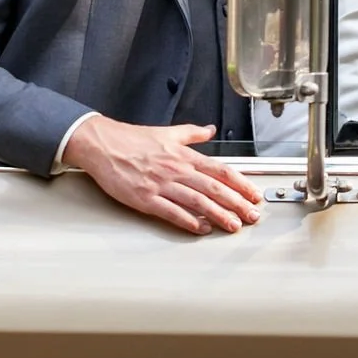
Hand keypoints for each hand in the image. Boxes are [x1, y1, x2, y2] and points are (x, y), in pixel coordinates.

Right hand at [61, 117, 263, 236]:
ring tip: (233, 225)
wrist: (104, 145)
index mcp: (184, 155)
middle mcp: (177, 170)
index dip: (241, 184)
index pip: (221, 170)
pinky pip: (172, 212)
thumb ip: (192, 133)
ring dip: (219, 215)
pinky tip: (201, 228)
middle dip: (237, 203)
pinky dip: (189, 222)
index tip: (253, 195)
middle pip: (214, 188)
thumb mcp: (168, 132)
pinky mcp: (146, 199)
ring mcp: (162, 185)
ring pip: (198, 202)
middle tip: (252, 216)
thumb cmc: (133, 139)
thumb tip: (209, 129)